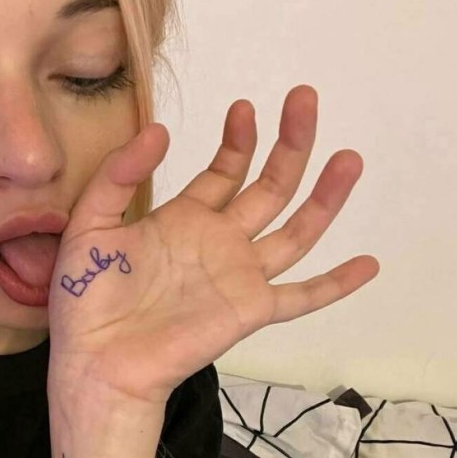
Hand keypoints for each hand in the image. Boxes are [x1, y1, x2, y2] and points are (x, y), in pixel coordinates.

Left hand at [47, 85, 379, 404]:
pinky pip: (302, 297)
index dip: (239, 139)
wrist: (96, 359)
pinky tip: (369, 264)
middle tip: (305, 98)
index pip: (226, 171)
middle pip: (269, 187)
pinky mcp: (250, 310)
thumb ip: (118, 175)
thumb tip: (159, 130)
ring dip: (325, 197)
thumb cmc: (87, 297)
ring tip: (348, 158)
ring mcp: (240, 276)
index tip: (245, 108)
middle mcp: (220, 241)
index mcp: (185, 219)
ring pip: (296, 231)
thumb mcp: (91, 222)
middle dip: (290, 143)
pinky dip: (336, 284)